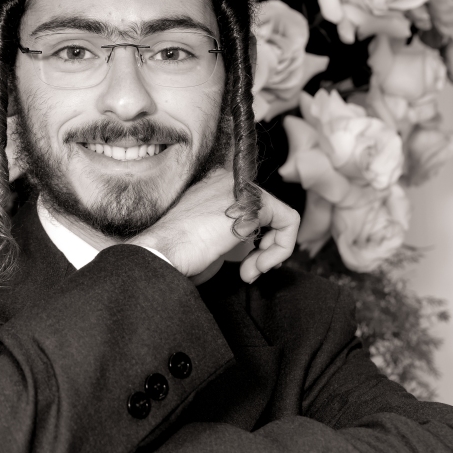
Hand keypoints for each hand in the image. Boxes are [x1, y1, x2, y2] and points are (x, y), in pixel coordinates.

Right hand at [129, 168, 298, 281]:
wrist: (163, 253)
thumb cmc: (177, 252)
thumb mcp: (208, 234)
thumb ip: (229, 229)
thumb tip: (256, 241)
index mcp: (217, 185)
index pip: (253, 208)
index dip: (254, 239)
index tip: (244, 262)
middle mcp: (230, 180)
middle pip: (269, 213)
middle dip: (264, 248)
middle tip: (248, 271)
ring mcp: (242, 189)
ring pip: (281, 217)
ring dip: (271, 253)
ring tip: (250, 272)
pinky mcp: (253, 205)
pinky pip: (289, 222)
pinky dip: (281, 249)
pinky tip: (258, 267)